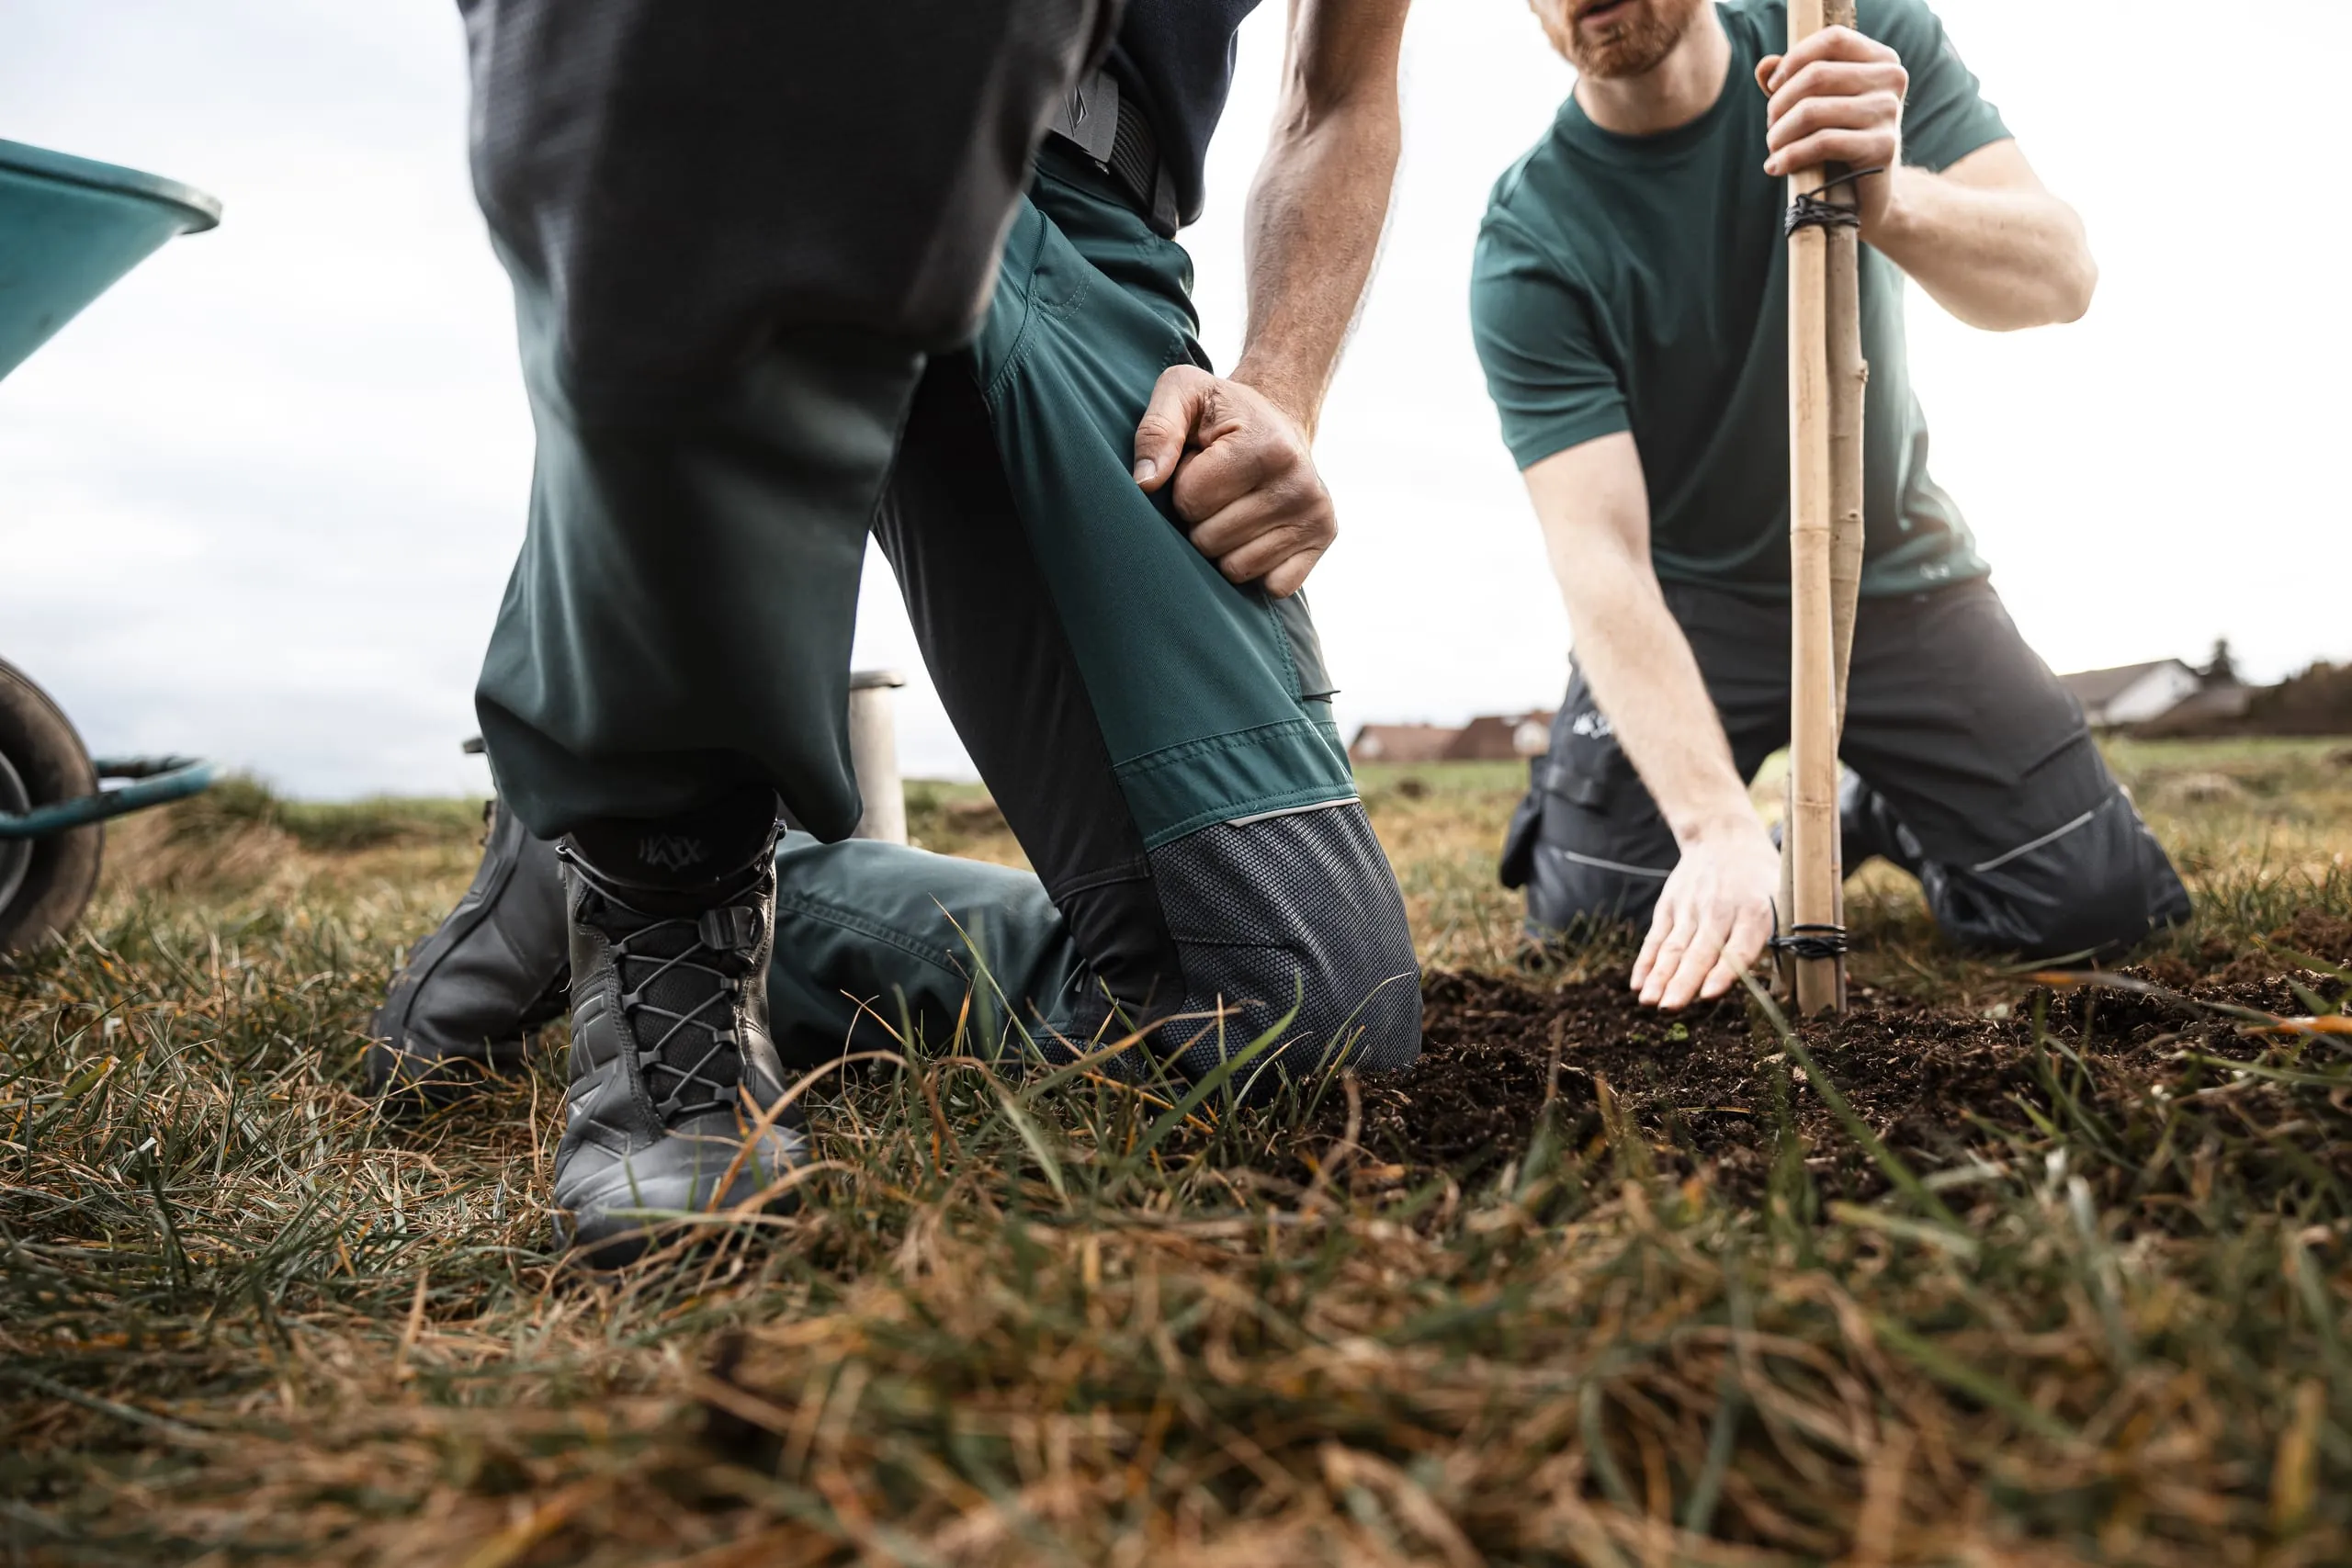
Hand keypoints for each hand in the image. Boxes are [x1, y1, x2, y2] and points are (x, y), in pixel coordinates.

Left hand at [1133, 365, 1335, 598]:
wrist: (1277, 417)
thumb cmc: (1221, 411)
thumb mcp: (1183, 395)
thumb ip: (1156, 430)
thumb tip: (1145, 483)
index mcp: (1267, 447)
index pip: (1192, 500)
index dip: (1183, 487)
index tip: (1201, 465)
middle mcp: (1300, 483)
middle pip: (1211, 540)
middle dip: (1200, 519)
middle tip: (1219, 489)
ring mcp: (1316, 514)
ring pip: (1237, 569)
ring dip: (1223, 545)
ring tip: (1235, 505)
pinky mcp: (1323, 537)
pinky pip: (1273, 586)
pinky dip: (1255, 567)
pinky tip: (1256, 531)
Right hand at [1630, 818, 1779, 1009]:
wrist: (1722, 837)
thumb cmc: (1761, 877)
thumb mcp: (1786, 897)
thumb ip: (1791, 935)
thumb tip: (1822, 977)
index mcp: (1754, 912)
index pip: (1737, 947)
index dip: (1723, 972)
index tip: (1709, 994)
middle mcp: (1719, 911)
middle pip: (1699, 952)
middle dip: (1683, 982)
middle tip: (1670, 1008)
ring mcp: (1690, 908)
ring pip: (1673, 948)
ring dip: (1659, 977)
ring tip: (1649, 1002)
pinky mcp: (1669, 906)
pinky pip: (1656, 938)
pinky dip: (1645, 962)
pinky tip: (1637, 984)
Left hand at [1754, 25, 1906, 234]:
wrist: (1869, 196)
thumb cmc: (1840, 141)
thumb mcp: (1817, 104)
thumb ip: (1791, 80)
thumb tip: (1765, 65)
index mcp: (1881, 59)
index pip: (1833, 40)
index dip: (1794, 60)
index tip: (1772, 87)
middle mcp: (1892, 79)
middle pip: (1817, 75)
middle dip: (1780, 104)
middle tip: (1771, 127)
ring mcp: (1890, 112)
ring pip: (1813, 110)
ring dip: (1780, 133)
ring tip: (1773, 149)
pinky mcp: (1883, 147)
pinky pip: (1822, 143)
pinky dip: (1790, 156)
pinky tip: (1775, 167)